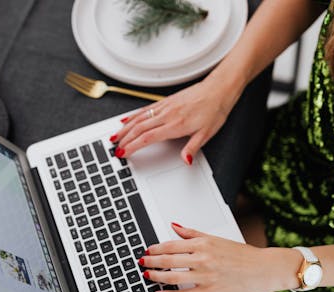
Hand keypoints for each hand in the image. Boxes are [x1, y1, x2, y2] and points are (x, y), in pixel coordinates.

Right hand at [110, 78, 233, 164]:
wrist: (218, 89)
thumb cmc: (214, 110)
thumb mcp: (207, 133)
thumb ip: (192, 148)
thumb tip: (185, 160)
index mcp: (176, 124)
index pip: (148, 137)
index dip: (132, 146)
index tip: (123, 153)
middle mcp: (167, 114)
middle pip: (139, 128)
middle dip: (124, 139)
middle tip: (114, 148)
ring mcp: (165, 106)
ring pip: (139, 118)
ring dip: (124, 128)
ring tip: (115, 136)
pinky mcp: (166, 101)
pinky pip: (144, 109)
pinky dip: (132, 116)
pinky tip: (126, 120)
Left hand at [139, 223, 299, 291]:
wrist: (263, 268)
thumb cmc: (243, 254)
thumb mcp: (216, 238)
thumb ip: (193, 233)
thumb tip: (175, 226)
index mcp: (203, 243)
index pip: (172, 245)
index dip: (156, 249)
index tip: (147, 251)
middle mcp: (202, 258)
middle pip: (169, 260)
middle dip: (151, 263)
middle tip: (142, 264)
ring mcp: (206, 275)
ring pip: (173, 277)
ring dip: (156, 277)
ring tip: (148, 276)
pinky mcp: (211, 291)